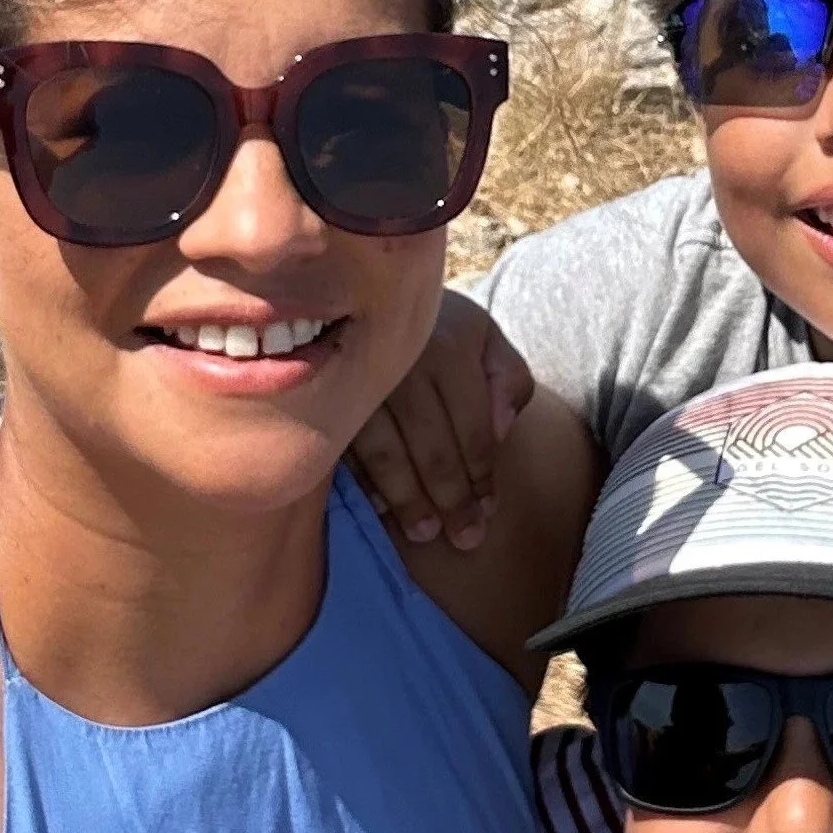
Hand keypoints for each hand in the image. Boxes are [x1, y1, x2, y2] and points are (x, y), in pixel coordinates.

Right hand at [348, 292, 534, 550]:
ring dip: (406, 499)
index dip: (483, 475)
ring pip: (385, 453)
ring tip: (424, 533)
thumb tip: (500, 430)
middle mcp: (403, 363)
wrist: (374, 293)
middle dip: (451, 499)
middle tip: (465, 540)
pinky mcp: (324, 395)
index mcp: (449, 347)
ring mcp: (358, 380)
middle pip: (431, 447)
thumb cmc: (441, 328)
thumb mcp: (486, 340)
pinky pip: (344, 448)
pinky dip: (363, 481)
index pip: (473, 428)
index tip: (490, 511)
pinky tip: (378, 508)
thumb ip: (508, 380)